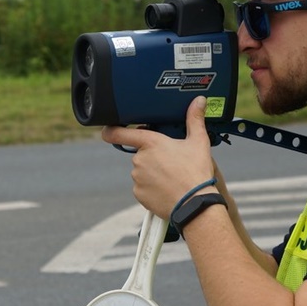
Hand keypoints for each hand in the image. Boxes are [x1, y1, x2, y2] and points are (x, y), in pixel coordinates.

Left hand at [102, 96, 216, 217]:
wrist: (195, 205)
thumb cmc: (196, 173)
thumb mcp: (198, 142)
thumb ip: (195, 119)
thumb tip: (199, 100)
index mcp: (151, 143)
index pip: (119, 133)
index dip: (110, 130)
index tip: (107, 129)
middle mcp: (139, 159)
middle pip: (141, 154)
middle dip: (152, 156)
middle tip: (171, 162)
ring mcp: (137, 178)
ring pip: (142, 171)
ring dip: (152, 173)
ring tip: (172, 177)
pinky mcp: (138, 194)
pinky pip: (142, 187)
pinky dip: (152, 188)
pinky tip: (167, 189)